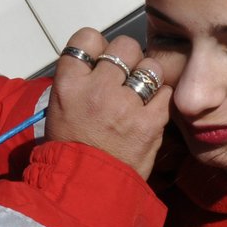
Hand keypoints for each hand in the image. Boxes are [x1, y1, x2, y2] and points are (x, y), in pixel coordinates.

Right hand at [45, 29, 169, 179]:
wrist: (86, 188)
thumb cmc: (70, 148)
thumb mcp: (60, 107)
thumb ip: (79, 79)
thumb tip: (102, 60)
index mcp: (68, 83)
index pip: (87, 38)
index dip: (97, 46)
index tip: (100, 60)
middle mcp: (96, 88)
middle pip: (124, 46)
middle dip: (128, 58)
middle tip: (125, 76)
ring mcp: (125, 105)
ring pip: (150, 66)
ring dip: (148, 77)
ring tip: (141, 94)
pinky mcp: (150, 122)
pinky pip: (166, 93)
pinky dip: (161, 100)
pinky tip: (151, 110)